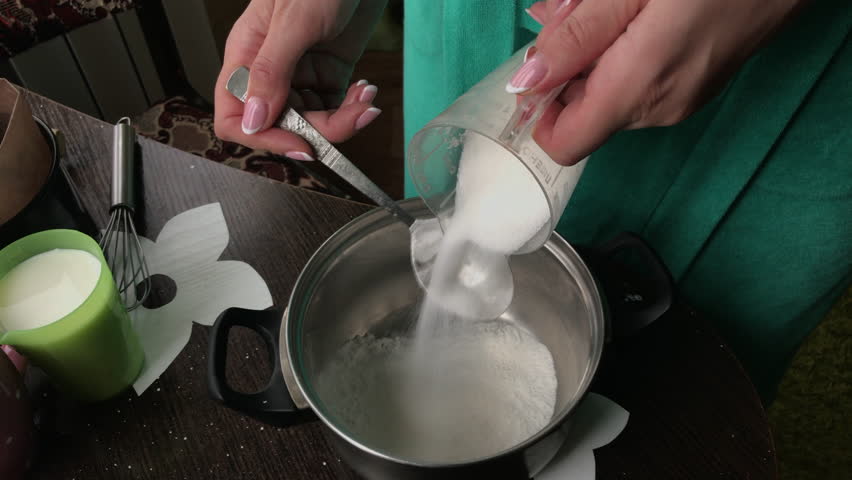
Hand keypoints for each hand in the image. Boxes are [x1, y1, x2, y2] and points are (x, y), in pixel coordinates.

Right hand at [214, 0, 386, 160]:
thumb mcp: (294, 21)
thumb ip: (272, 72)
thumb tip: (253, 120)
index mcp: (247, 56)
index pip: (236, 117)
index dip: (264, 138)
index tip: (298, 144)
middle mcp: (271, 71)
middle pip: (282, 125)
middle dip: (319, 130)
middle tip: (352, 116)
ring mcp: (301, 73)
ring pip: (313, 122)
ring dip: (343, 120)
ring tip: (366, 100)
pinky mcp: (330, 73)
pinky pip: (336, 108)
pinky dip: (354, 108)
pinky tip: (366, 91)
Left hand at [514, 0, 803, 164]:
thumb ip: (574, 36)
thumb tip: (525, 81)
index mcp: (636, 89)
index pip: (564, 144)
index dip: (538, 115)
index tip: (536, 73)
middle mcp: (656, 110)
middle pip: (584, 115)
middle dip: (566, 72)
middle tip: (576, 14)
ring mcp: (680, 103)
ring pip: (610, 98)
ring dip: (594, 60)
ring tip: (613, 10)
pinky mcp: (695, 89)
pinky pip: (639, 87)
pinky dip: (622, 60)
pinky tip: (638, 18)